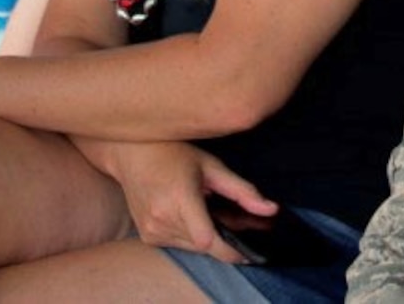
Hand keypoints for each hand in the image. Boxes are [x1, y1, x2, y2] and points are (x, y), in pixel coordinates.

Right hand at [80, 139, 274, 263]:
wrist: (132, 154)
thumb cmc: (175, 153)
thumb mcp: (212, 166)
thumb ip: (242, 191)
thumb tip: (271, 210)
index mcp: (180, 198)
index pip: (207, 240)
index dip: (230, 249)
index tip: (249, 250)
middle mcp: (162, 218)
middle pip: (203, 246)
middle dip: (223, 239)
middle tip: (233, 220)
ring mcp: (151, 229)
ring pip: (192, 248)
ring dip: (206, 237)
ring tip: (207, 209)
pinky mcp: (147, 236)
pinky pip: (178, 245)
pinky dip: (190, 236)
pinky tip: (190, 214)